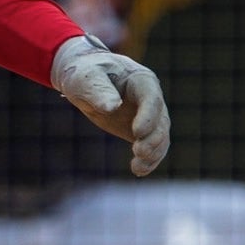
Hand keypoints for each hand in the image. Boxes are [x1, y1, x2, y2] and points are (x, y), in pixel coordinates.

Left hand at [50, 34, 169, 175]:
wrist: (83, 79)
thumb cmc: (84, 74)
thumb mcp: (86, 78)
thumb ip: (99, 91)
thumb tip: (112, 107)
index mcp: (141, 80)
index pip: (151, 99)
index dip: (148, 116)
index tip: (137, 132)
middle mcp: (151, 98)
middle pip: (160, 121)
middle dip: (152, 138)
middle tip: (138, 152)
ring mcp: (148, 115)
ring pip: (159, 137)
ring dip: (152, 153)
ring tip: (137, 168)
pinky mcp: (140, 130)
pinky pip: (151, 146)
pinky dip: (148, 160)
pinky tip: (139, 171)